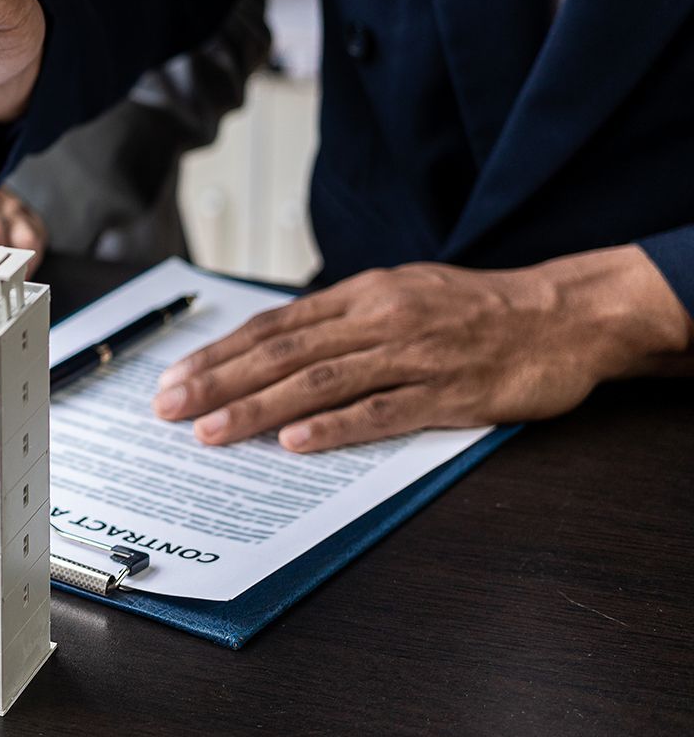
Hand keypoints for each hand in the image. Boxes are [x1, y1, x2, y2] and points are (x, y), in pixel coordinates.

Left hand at [151, 246, 693, 452]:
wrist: (564, 313)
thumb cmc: (476, 309)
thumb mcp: (401, 293)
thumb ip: (342, 319)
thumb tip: (277, 343)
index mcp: (362, 294)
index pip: (273, 326)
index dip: (220, 353)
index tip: (175, 378)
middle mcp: (379, 320)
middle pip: (282, 353)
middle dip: (218, 382)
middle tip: (170, 409)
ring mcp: (413, 356)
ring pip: (320, 383)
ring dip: (259, 409)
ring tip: (213, 432)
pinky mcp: (449, 393)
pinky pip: (383, 411)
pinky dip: (335, 427)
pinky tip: (296, 443)